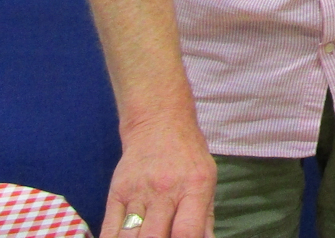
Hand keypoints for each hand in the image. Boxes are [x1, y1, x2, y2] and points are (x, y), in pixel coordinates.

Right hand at [99, 118, 214, 237]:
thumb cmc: (188, 154)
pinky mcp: (116, 193)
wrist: (159, 124)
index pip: (186, 231)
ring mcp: (138, 192)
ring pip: (130, 237)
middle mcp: (165, 191)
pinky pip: (109, 230)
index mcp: (194, 187)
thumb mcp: (208, 178)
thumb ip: (205, 217)